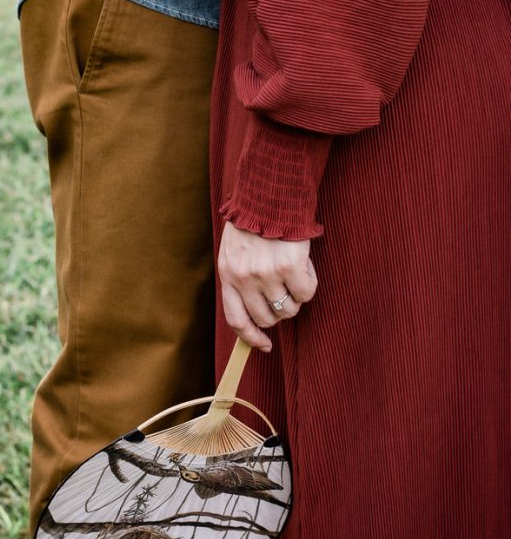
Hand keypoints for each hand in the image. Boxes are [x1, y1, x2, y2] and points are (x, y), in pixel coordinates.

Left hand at [218, 222, 317, 351]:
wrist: (271, 193)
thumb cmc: (255, 222)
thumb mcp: (235, 250)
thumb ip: (241, 278)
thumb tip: (260, 315)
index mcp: (228, 274)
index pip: (236, 320)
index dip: (251, 337)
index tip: (265, 345)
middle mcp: (245, 278)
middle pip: (266, 318)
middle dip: (279, 311)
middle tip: (285, 291)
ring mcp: (267, 274)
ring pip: (289, 309)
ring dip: (295, 297)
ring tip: (294, 273)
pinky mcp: (290, 266)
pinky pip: (306, 293)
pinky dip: (310, 283)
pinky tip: (305, 265)